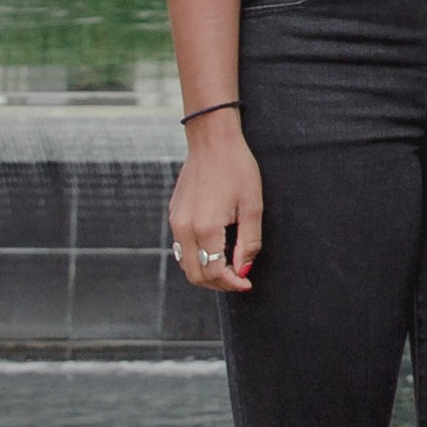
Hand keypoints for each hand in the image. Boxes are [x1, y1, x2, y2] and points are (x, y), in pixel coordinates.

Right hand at [167, 119, 262, 293]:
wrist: (212, 142)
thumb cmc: (237, 169)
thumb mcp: (252, 207)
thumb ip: (248, 243)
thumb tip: (243, 270)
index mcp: (205, 228)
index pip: (214, 271)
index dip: (232, 283)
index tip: (247, 283)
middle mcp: (184, 228)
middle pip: (195, 274)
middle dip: (218, 284)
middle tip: (238, 280)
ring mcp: (175, 222)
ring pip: (185, 263)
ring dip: (205, 272)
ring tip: (229, 269)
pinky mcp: (173, 215)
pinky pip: (181, 247)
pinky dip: (197, 257)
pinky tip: (215, 251)